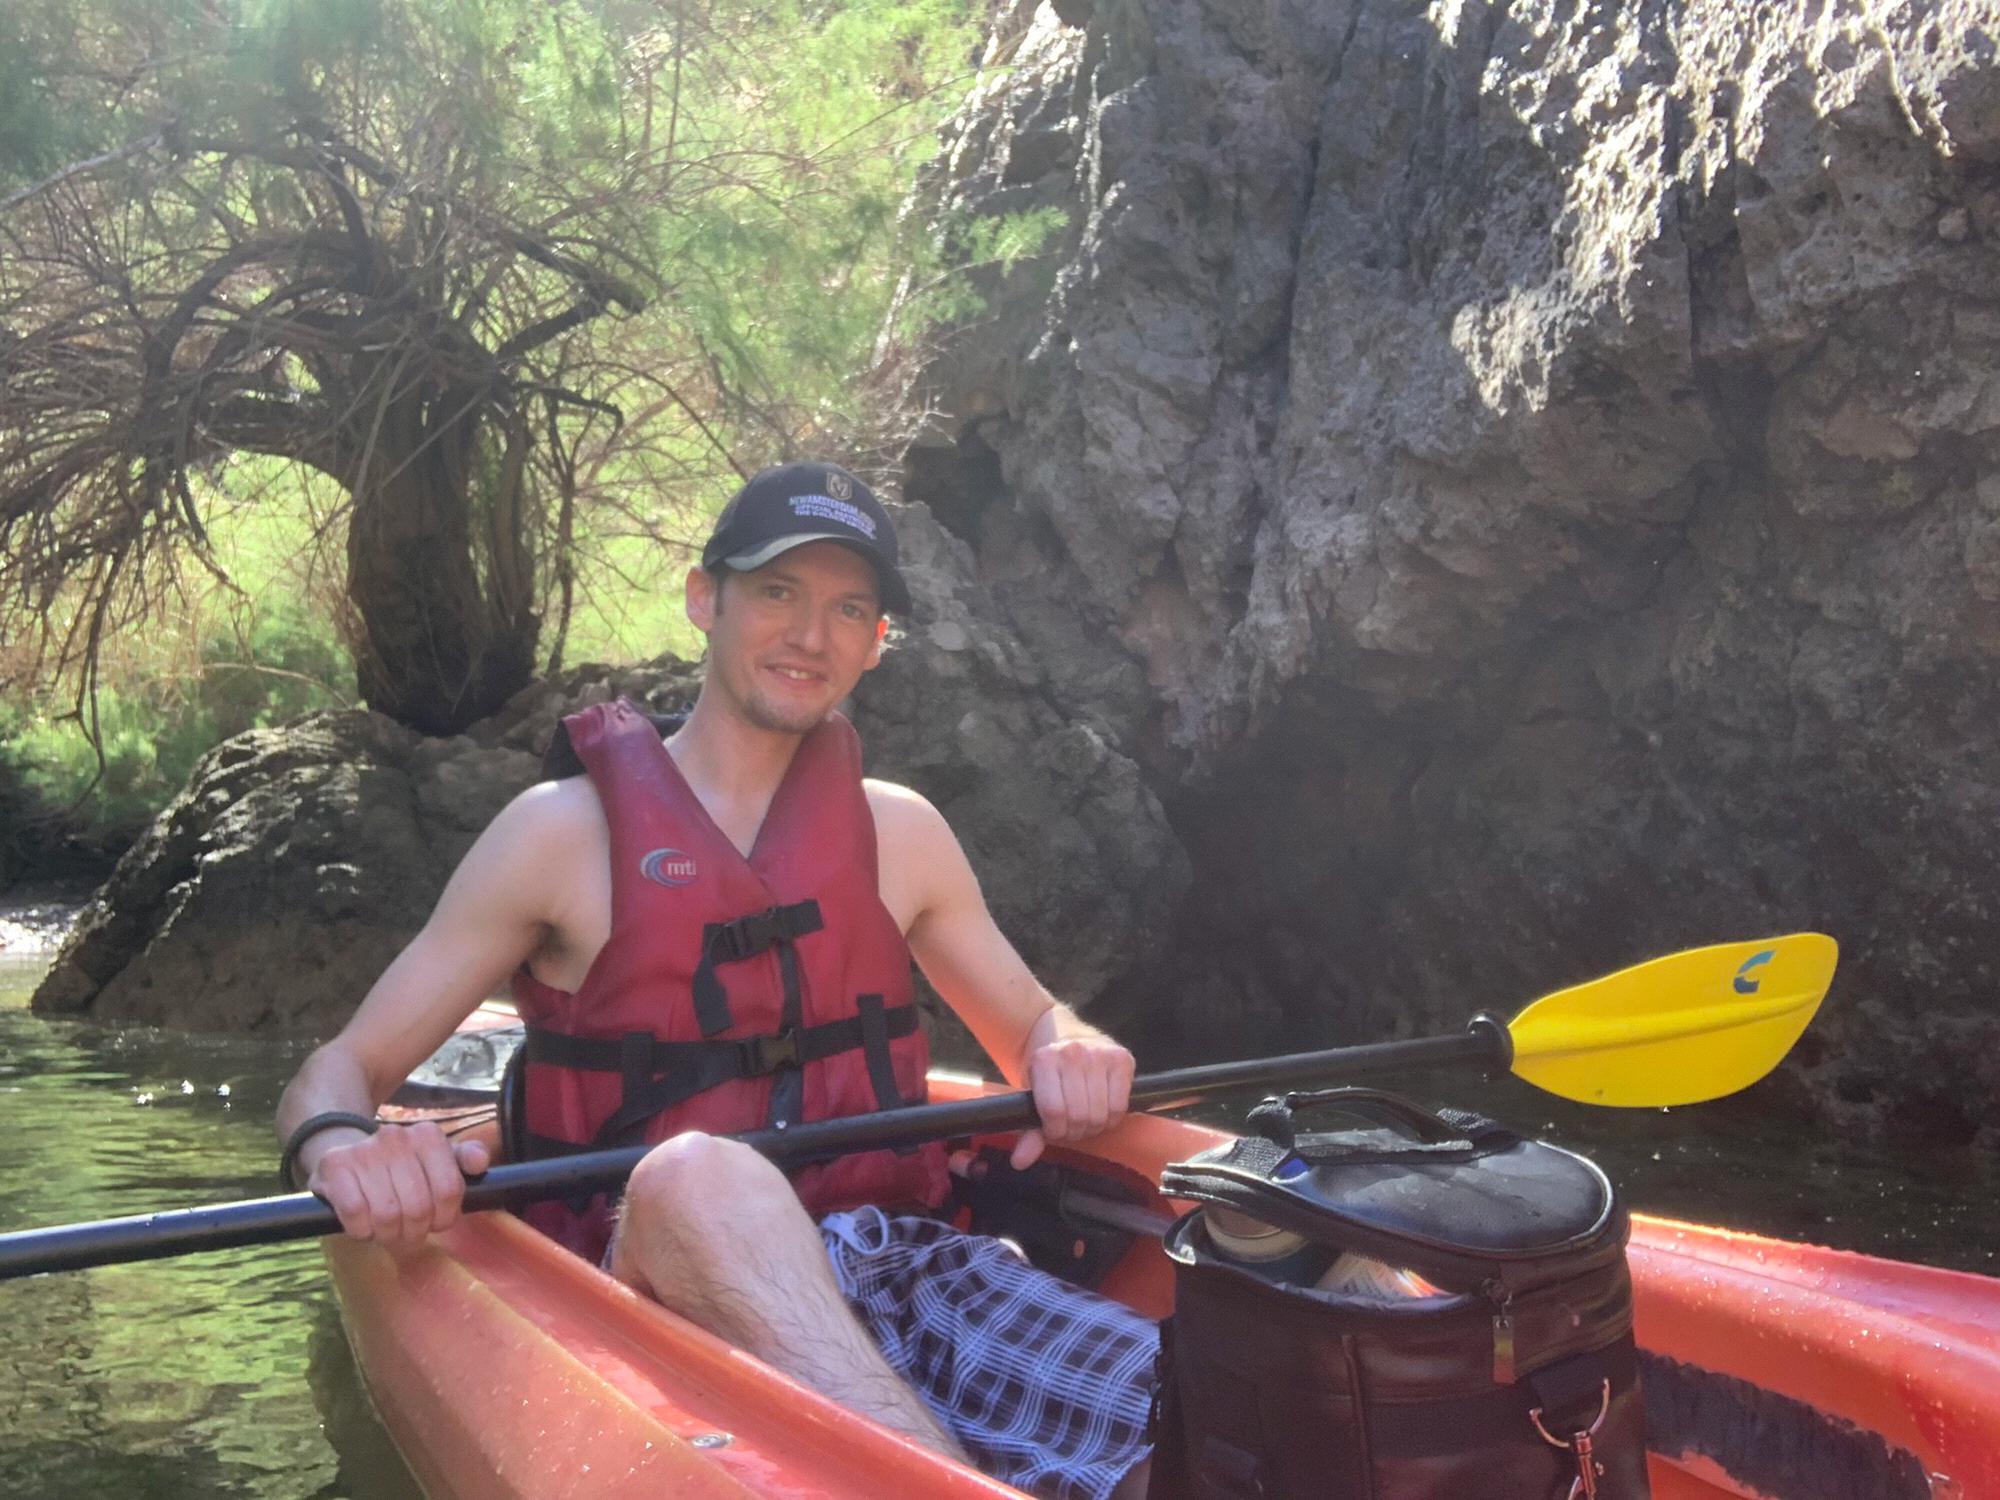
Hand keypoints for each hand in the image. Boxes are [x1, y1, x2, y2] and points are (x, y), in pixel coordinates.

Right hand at [305, 1122, 490, 1251]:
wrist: (345, 1158)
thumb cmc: (400, 1168)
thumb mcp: (436, 1160)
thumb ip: (463, 1159)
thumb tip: (479, 1162)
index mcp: (427, 1135)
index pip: (449, 1190)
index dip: (444, 1217)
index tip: (436, 1222)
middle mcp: (396, 1136)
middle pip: (419, 1208)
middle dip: (415, 1231)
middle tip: (407, 1232)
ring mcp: (364, 1150)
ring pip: (387, 1215)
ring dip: (387, 1233)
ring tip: (386, 1229)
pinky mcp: (335, 1167)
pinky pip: (356, 1215)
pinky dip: (361, 1229)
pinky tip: (363, 1224)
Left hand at [1012, 1034, 1134, 1169]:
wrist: (1062, 1033)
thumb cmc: (1046, 1071)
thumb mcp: (1032, 1095)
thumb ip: (1028, 1130)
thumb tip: (1020, 1162)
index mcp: (1044, 1060)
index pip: (1054, 1112)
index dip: (1055, 1131)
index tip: (1053, 1129)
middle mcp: (1073, 1053)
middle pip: (1079, 1116)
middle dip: (1074, 1131)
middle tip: (1070, 1126)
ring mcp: (1100, 1053)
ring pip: (1101, 1114)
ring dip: (1093, 1127)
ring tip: (1085, 1119)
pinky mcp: (1122, 1058)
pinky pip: (1120, 1105)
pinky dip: (1112, 1117)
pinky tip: (1102, 1110)